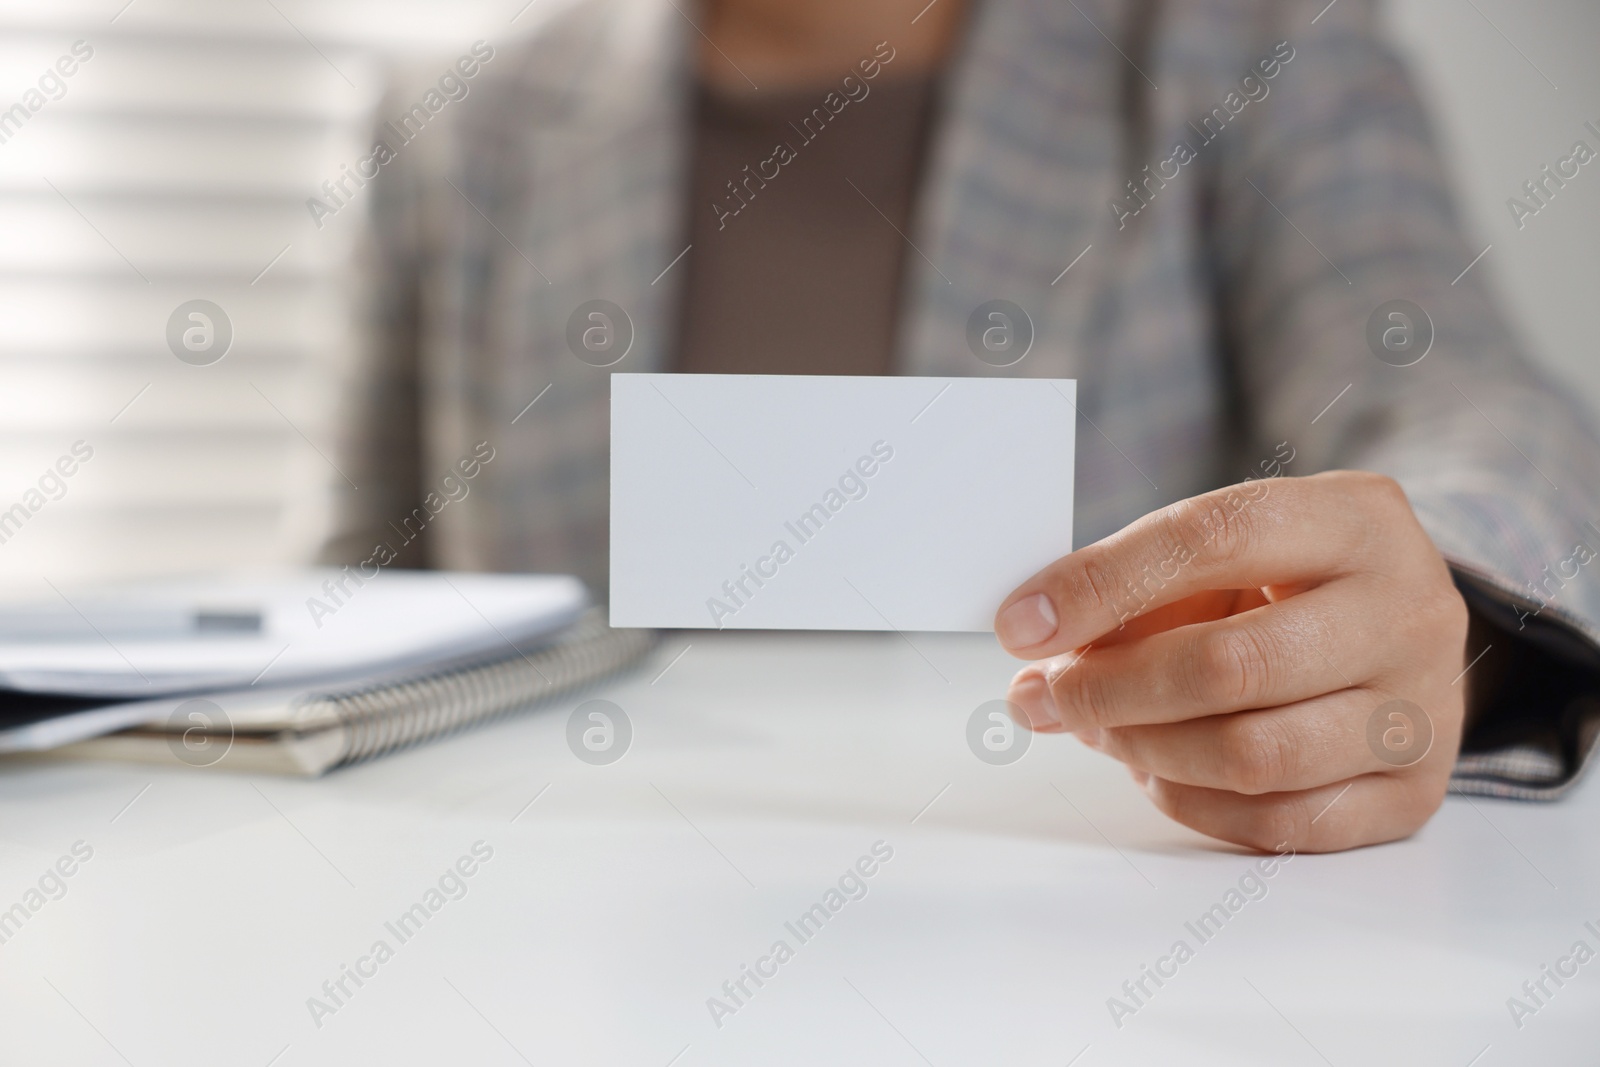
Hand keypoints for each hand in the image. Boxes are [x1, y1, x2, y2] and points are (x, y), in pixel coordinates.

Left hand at [993, 470, 1470, 852]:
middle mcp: (1408, 611)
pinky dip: (1192, 804)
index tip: (1021, 625)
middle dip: (1110, 689)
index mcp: (1356, 519)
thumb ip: (1139, 585)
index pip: (1212, 540)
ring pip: (1253, 757)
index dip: (1101, 586)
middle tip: (1043, 696)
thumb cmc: (1290, 585)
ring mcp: (1424, 711)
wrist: (1402, 634)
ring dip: (1144, 750)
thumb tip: (1033, 639)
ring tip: (1100, 729)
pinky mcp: (1415, 795)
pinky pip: (1278, 824)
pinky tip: (1158, 769)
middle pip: (1230, 666)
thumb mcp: (1227, 553)